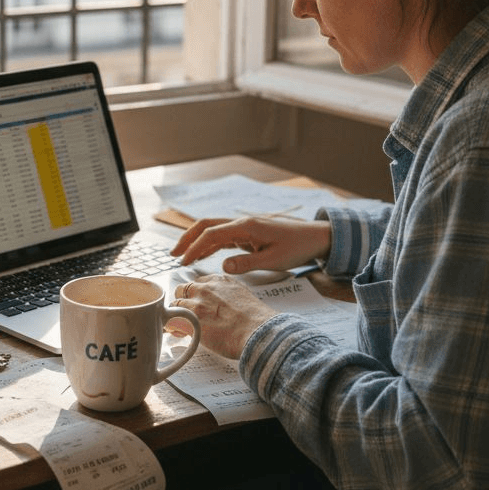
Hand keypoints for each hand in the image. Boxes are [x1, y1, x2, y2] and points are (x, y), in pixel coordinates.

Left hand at [171, 274, 277, 359]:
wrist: (257, 333)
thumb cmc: (256, 321)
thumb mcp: (244, 298)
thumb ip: (229, 297)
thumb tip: (224, 308)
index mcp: (221, 281)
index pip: (199, 282)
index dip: (196, 294)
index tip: (197, 302)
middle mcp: (206, 289)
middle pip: (182, 289)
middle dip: (183, 301)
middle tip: (188, 313)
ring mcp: (197, 304)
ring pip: (174, 304)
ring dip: (176, 314)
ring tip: (181, 325)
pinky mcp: (190, 320)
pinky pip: (172, 321)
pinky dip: (173, 327)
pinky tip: (178, 333)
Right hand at [172, 216, 331, 272]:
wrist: (315, 238)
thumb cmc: (297, 247)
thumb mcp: (273, 259)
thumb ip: (247, 263)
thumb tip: (223, 266)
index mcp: (246, 226)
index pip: (211, 233)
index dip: (194, 247)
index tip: (182, 261)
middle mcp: (242, 223)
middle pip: (206, 225)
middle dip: (188, 238)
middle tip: (173, 255)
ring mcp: (244, 228)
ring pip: (213, 230)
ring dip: (197, 241)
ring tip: (183, 256)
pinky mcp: (248, 234)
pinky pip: (224, 237)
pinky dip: (210, 244)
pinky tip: (203, 255)